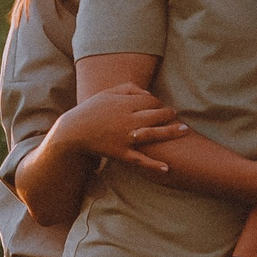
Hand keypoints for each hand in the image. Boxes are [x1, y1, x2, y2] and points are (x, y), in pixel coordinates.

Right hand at [54, 84, 189, 174]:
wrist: (72, 132)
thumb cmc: (90, 111)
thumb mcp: (106, 93)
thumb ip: (128, 88)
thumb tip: (148, 92)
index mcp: (123, 103)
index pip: (150, 100)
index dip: (159, 103)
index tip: (162, 106)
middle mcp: (126, 119)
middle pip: (156, 114)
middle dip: (168, 114)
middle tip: (175, 115)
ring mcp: (124, 137)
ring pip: (153, 134)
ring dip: (171, 132)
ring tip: (184, 130)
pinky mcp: (120, 153)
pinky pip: (140, 160)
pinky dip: (154, 165)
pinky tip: (167, 168)